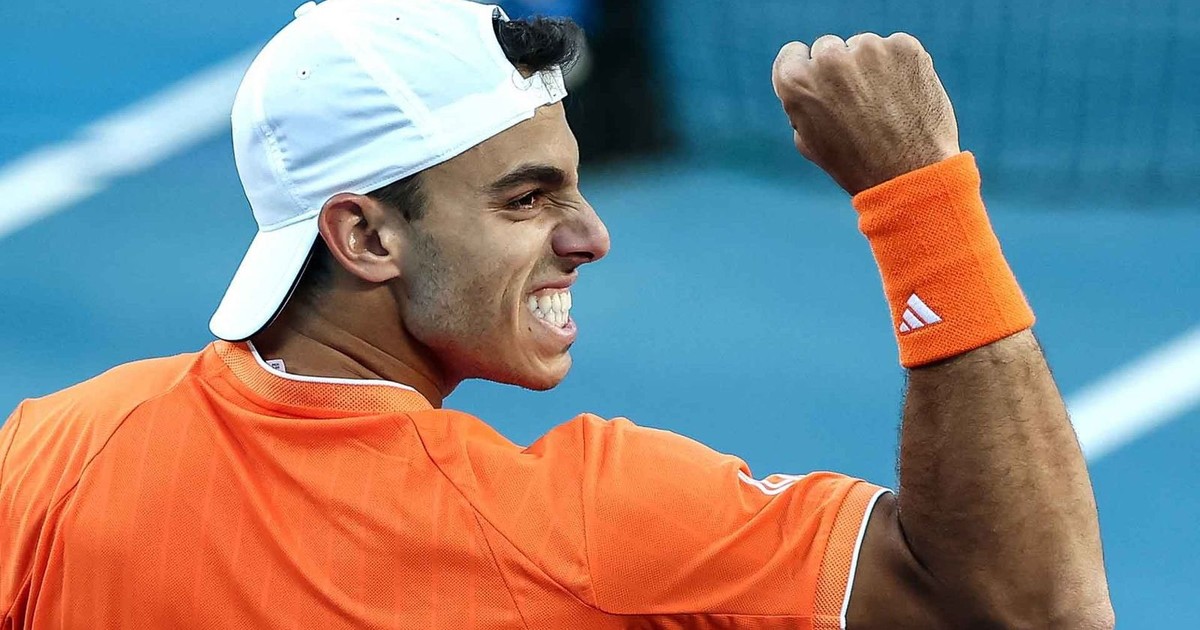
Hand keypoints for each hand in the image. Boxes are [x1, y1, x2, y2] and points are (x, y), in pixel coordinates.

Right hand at [771, 33, 960, 194]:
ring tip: (884, 104)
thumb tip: (813, 83)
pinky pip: (895, 49)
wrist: (910, 173)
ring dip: (870, 67)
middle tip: (856, 102)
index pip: (791, 55)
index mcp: (796, 81)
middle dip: (838, 69)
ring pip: (864, 47)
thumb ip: (803, 104)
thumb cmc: (855, 164)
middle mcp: (829, 58)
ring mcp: (868, 48)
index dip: (806, 71)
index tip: (820, 84)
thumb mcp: (810, 141)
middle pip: (827, 48)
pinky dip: (899, 66)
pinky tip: (904, 96)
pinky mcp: (903, 46)